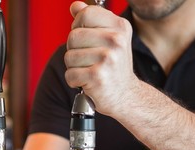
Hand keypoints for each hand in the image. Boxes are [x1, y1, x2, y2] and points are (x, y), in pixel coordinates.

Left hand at [65, 1, 136, 116]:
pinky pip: (70, 74)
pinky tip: (87, 82)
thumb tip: (75, 6)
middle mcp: (116, 41)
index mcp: (120, 27)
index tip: (85, 38)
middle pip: (73, 36)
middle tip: (88, 60)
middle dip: (74, 50)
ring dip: (74, 67)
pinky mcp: (97, 77)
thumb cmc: (114, 66)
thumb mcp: (109, 39)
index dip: (78, 26)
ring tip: (89, 71)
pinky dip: (74, 81)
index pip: (85, 14)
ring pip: (69, 56)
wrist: (126, 96)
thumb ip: (92, 20)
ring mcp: (108, 59)